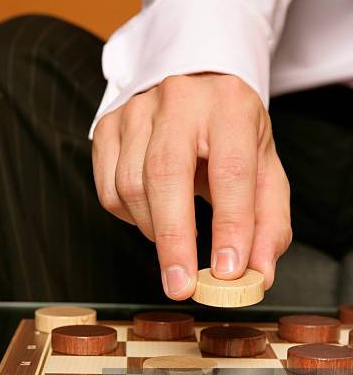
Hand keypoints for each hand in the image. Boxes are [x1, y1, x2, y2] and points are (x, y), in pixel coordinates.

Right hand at [92, 74, 291, 299]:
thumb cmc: (231, 136)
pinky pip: (108, 189)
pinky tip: (152, 214)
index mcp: (229, 107)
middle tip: (181, 286)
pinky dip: (130, 217)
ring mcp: (137, 111)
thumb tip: (258, 274)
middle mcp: (179, 100)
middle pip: (165, 175)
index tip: (227, 272)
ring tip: (175, 239)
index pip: (230, 171)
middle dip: (173, 239)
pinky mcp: (107, 128)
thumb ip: (268, 224)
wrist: (195, 88)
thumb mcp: (264, 171)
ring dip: (153, 229)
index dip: (229, 225)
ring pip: (130, 185)